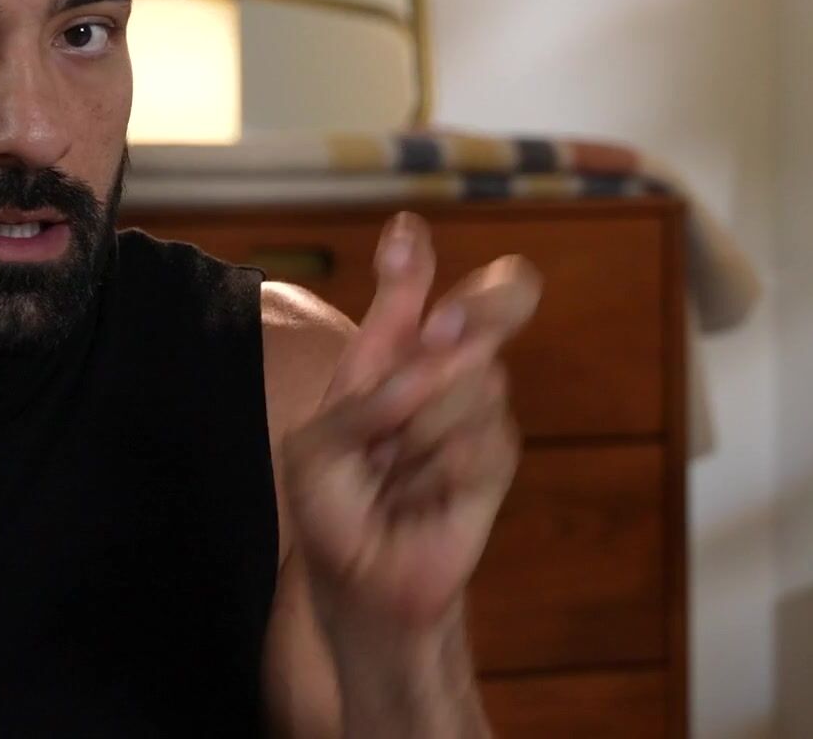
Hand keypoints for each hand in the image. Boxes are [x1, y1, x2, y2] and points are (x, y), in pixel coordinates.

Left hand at [283, 212, 540, 635]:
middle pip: (482, 313)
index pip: (411, 298)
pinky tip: (420, 495)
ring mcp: (474, 414)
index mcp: (389, 356)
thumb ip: (366, 394)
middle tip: (445, 327)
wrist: (360, 578)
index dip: (408, 266)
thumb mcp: (317, 445)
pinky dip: (442, 468)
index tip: (402, 233)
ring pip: (472, 383)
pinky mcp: (494, 465)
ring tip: (393, 472)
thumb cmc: (332, 500)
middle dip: (469, 314)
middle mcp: (441, 372)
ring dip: (421, 429)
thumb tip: (430, 352)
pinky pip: (481, 442)